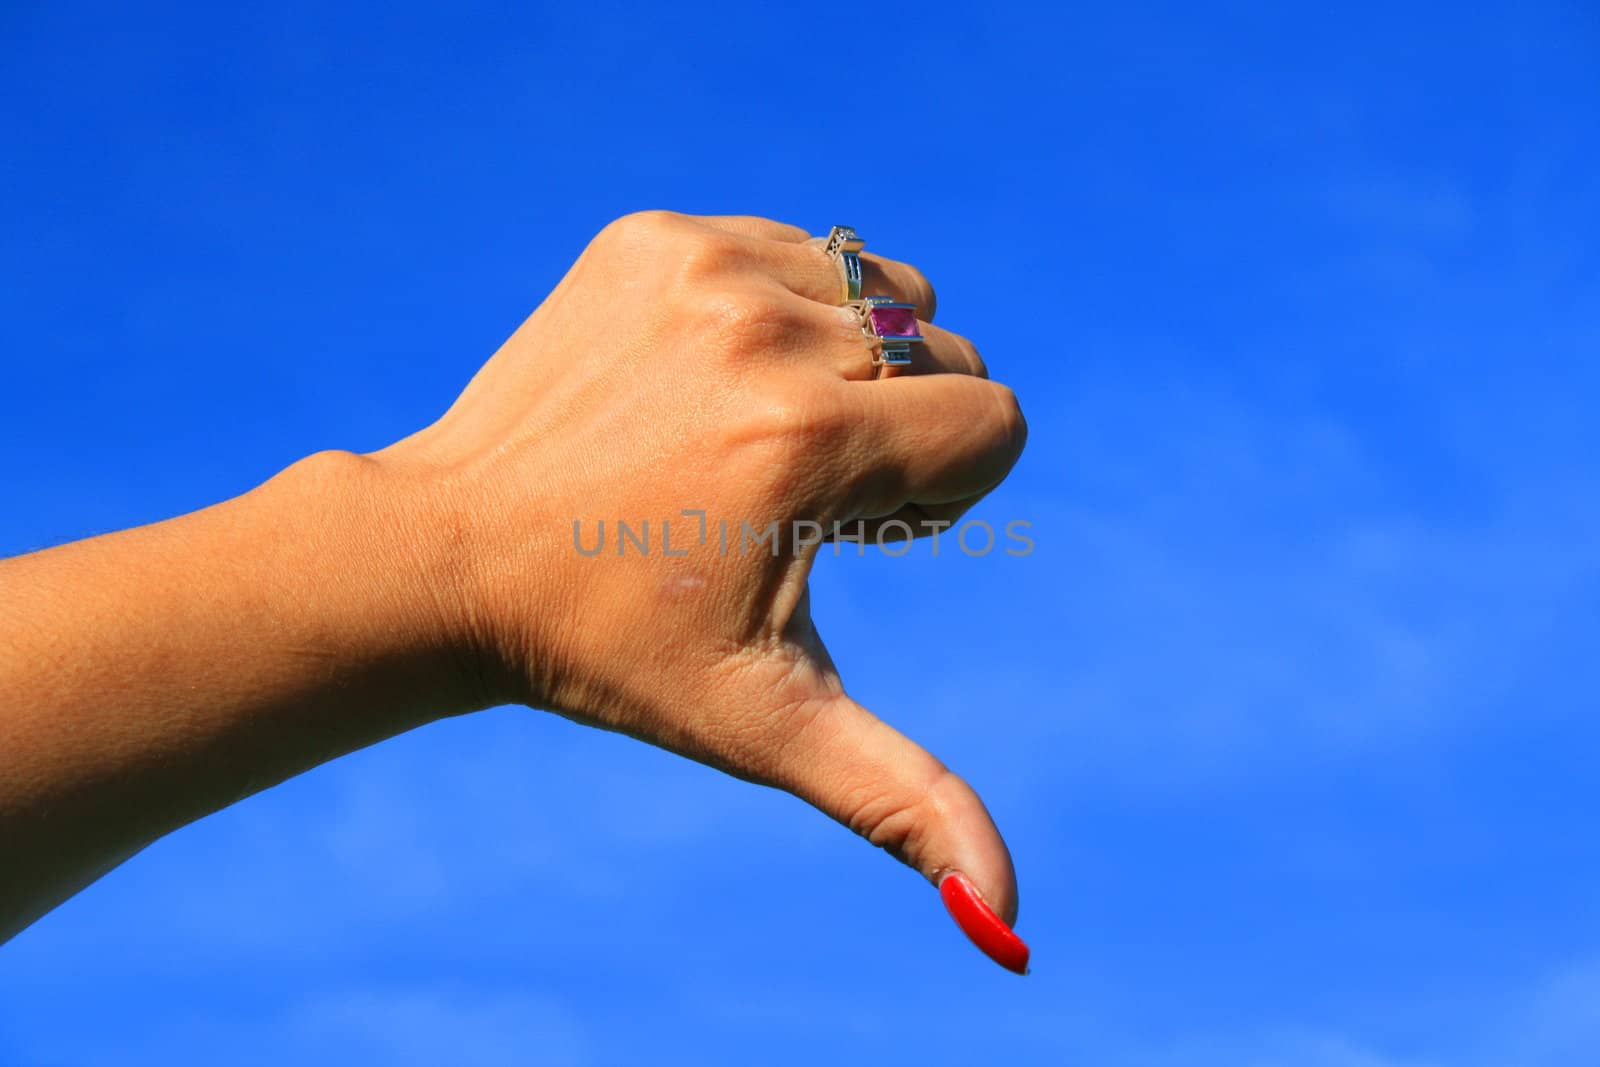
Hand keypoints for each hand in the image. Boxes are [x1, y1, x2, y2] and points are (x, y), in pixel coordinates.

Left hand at [375, 211, 1029, 967]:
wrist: (447, 556)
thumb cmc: (611, 649)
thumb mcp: (764, 723)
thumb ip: (899, 797)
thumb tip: (1008, 915)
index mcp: (809, 443)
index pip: (995, 421)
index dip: (940, 494)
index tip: (846, 532)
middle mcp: (764, 333)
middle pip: (943, 355)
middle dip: (897, 433)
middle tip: (779, 494)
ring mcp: (702, 269)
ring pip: (881, 290)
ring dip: (846, 365)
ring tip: (740, 436)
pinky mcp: (652, 237)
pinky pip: (795, 250)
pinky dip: (779, 311)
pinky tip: (699, 383)